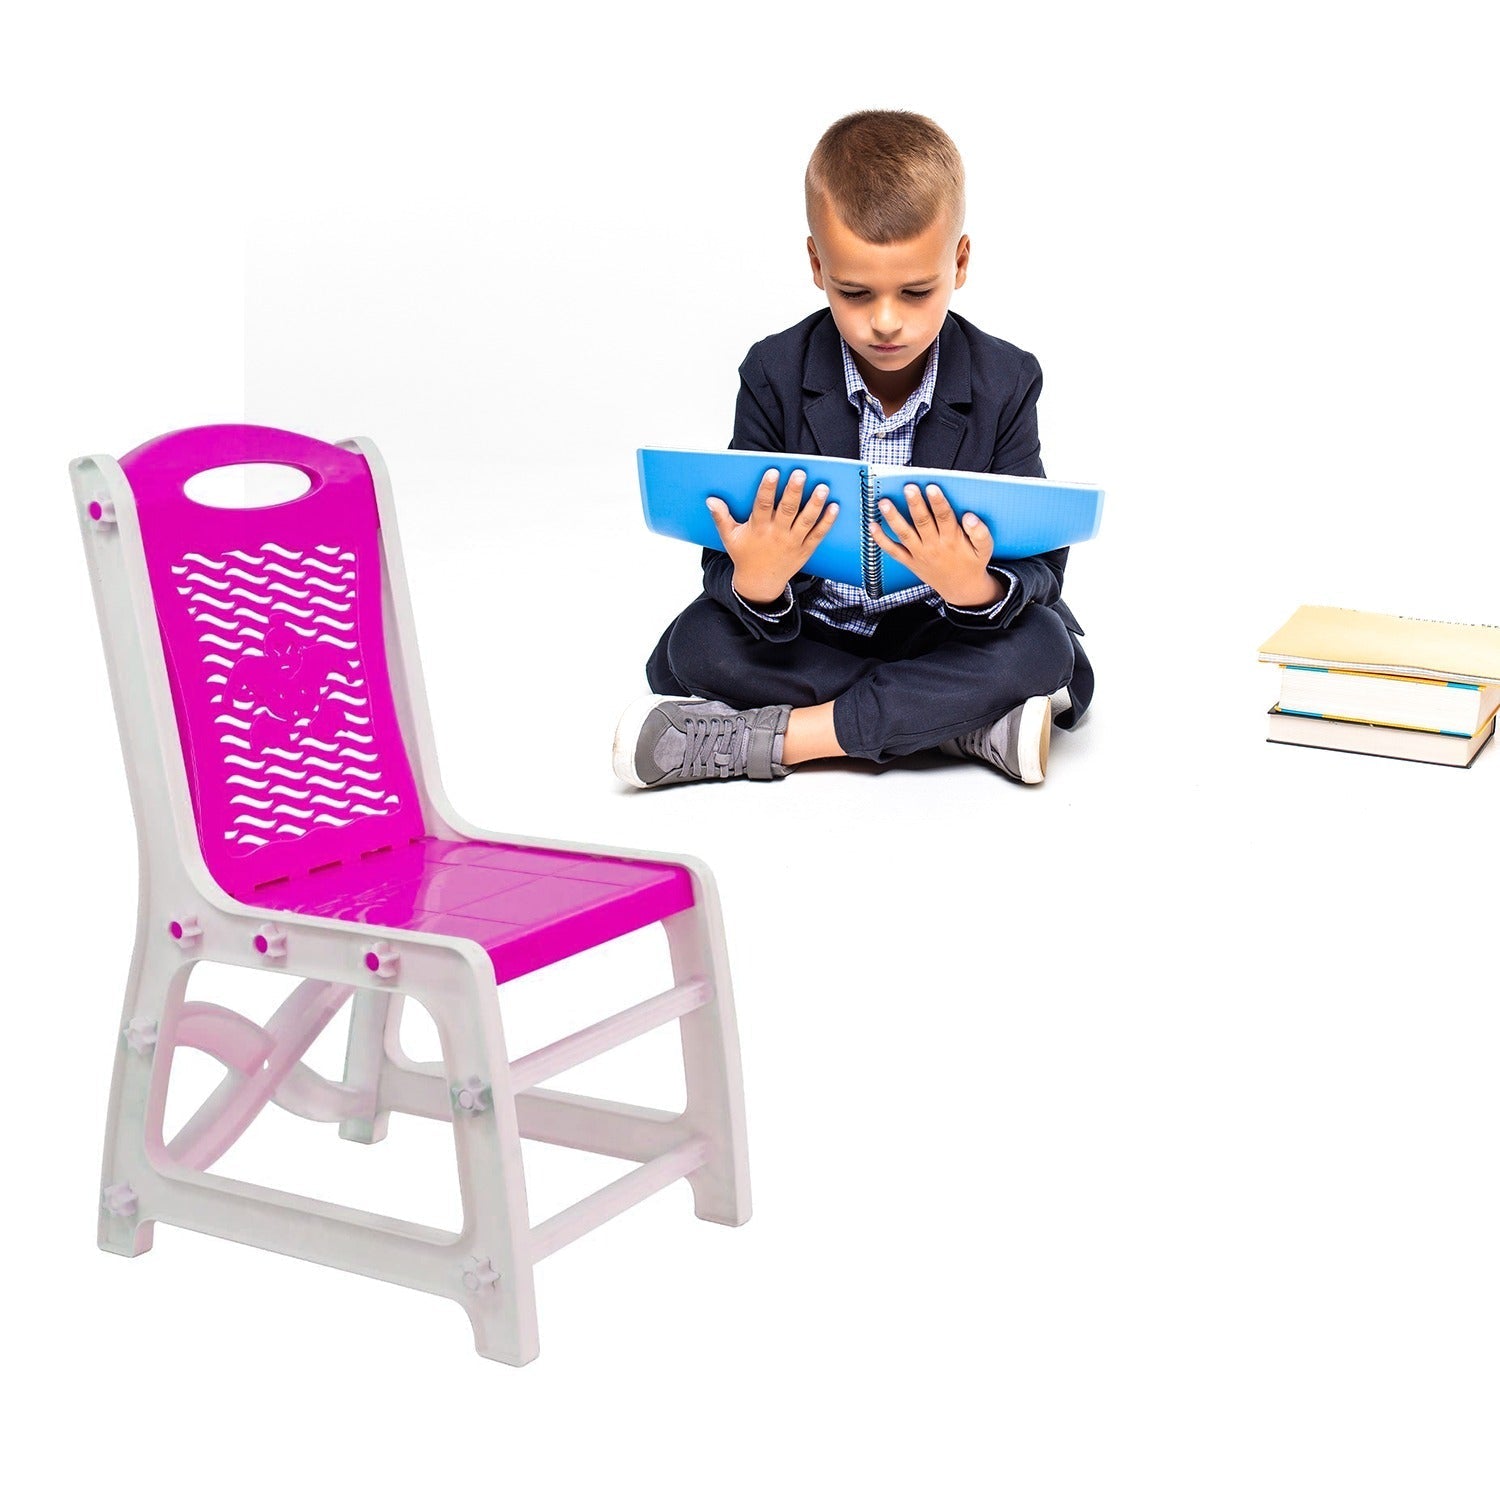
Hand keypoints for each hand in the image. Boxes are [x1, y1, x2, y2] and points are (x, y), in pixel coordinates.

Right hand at [707, 467, 837, 604]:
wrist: (760, 583)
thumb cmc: (744, 555)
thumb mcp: (729, 537)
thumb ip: (721, 517)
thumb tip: (711, 500)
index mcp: (758, 528)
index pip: (763, 505)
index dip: (768, 488)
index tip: (773, 472)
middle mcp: (777, 534)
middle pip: (787, 510)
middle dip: (794, 491)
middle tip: (801, 473)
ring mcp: (793, 542)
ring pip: (806, 520)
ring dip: (815, 504)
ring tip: (823, 487)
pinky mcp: (805, 550)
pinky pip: (818, 534)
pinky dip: (827, 521)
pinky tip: (835, 507)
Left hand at [871, 483, 1004, 608]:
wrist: (960, 588)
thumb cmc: (972, 562)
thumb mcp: (984, 549)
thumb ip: (980, 532)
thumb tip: (969, 516)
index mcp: (952, 539)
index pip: (944, 517)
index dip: (938, 502)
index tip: (931, 487)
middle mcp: (934, 546)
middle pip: (922, 522)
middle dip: (915, 504)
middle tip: (908, 488)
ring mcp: (919, 554)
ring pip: (904, 534)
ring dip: (893, 518)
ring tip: (884, 502)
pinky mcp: (909, 561)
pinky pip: (893, 551)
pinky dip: (881, 540)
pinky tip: (872, 526)